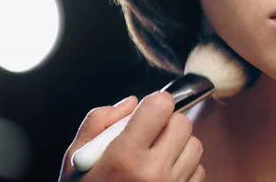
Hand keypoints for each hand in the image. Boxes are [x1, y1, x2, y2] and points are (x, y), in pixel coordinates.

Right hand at [59, 92, 204, 181]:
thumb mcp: (76, 159)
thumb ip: (99, 121)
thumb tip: (132, 102)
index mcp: (124, 156)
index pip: (161, 106)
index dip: (155, 103)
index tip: (148, 112)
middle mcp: (153, 172)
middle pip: (183, 123)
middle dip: (167, 124)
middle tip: (149, 136)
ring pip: (195, 145)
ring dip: (178, 146)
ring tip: (155, 158)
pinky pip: (199, 170)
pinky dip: (185, 168)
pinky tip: (163, 176)